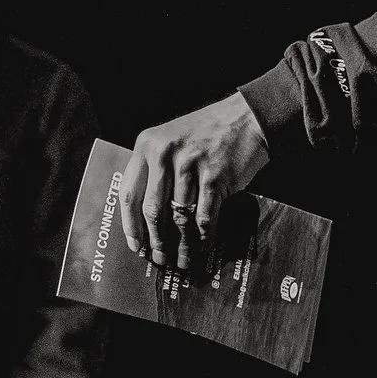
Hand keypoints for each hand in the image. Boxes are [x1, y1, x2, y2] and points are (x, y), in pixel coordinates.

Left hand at [120, 92, 270, 269]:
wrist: (246, 117)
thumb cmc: (207, 131)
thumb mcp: (170, 139)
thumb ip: (154, 169)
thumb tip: (146, 220)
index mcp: (147, 145)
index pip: (129, 193)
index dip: (130, 225)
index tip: (135, 245)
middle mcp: (164, 153)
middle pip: (153, 210)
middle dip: (155, 240)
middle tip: (158, 259)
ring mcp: (190, 164)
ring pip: (179, 217)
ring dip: (182, 244)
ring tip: (182, 260)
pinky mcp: (215, 176)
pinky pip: (205, 216)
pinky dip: (204, 236)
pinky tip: (203, 247)